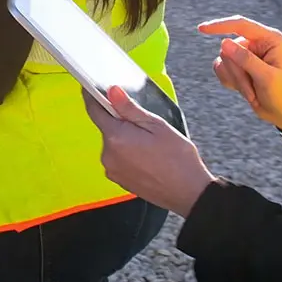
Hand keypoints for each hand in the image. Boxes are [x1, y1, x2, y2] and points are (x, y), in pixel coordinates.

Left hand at [83, 86, 214, 217]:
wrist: (190, 193)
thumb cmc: (178, 158)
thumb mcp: (156, 126)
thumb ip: (130, 108)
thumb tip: (112, 91)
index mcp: (116, 137)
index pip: (94, 110)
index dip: (92, 96)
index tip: (91, 88)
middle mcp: (108, 155)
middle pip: (106, 128)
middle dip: (120, 122)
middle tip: (144, 126)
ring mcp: (112, 170)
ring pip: (113, 144)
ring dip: (125, 140)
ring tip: (150, 146)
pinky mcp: (119, 181)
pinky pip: (118, 159)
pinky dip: (128, 155)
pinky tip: (147, 158)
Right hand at [198, 16, 281, 130]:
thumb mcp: (267, 78)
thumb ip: (246, 59)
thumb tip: (223, 42)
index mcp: (269, 39)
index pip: (240, 25)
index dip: (220, 25)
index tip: (202, 29)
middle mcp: (256, 43)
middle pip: (229, 49)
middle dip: (237, 72)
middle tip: (252, 90)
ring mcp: (246, 54)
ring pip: (223, 60)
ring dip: (235, 79)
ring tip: (252, 92)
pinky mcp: (237, 65)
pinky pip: (220, 68)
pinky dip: (229, 81)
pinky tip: (244, 89)